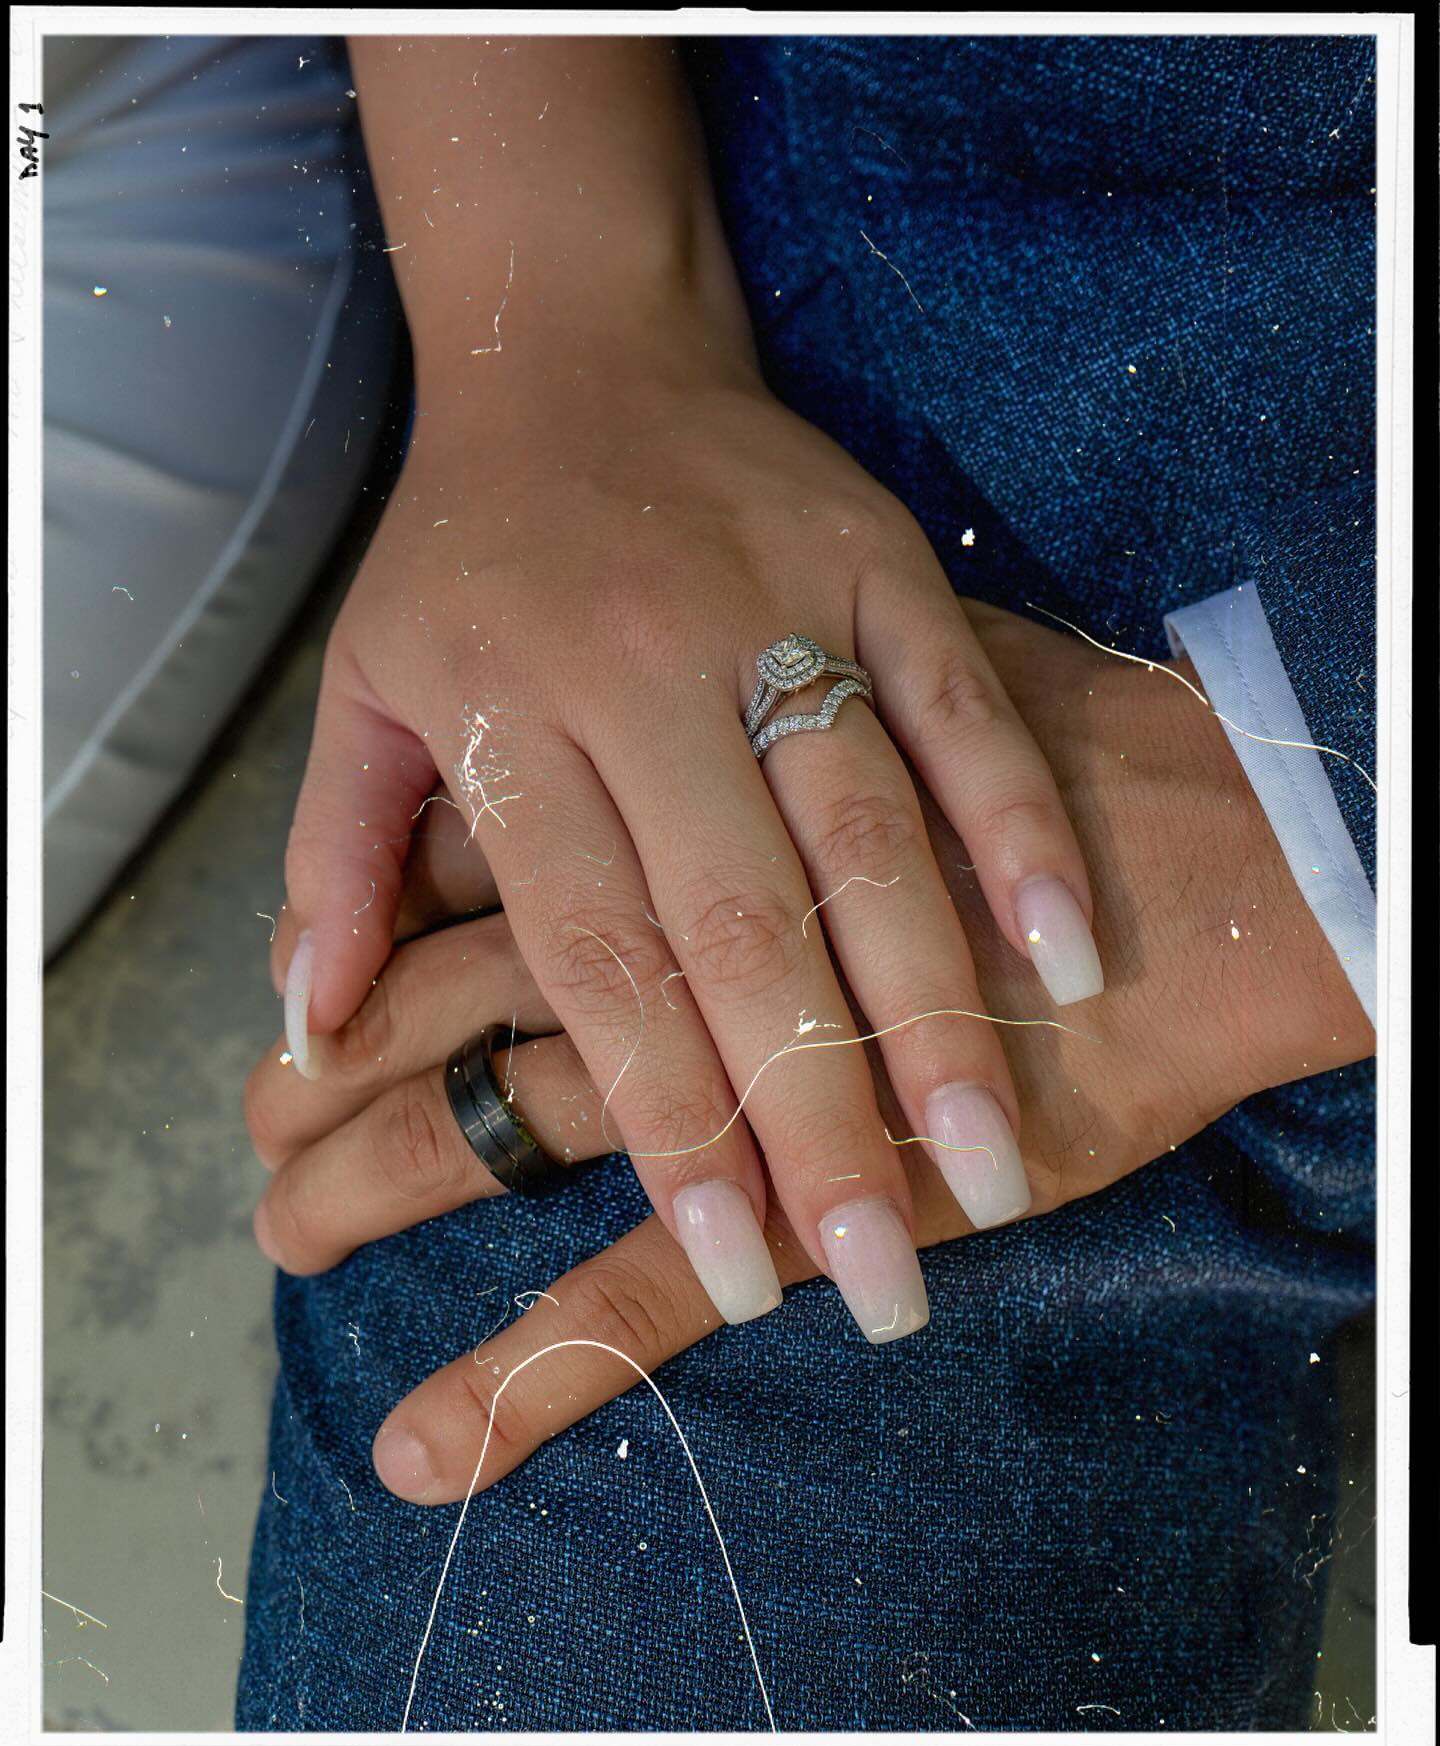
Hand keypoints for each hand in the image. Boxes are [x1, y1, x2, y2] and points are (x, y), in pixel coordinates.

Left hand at [267, 49, 1100, 1345]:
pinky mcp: (881, 565)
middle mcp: (644, 675)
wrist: (575, 344)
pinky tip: (1070, 954)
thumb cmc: (468, 551)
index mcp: (516, 717)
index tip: (730, 1267)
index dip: (667, 1118)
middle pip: (739, 929)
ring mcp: (777, 613)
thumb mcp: (363, 690)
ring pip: (863, 837)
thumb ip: (336, 861)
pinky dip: (1014, 828)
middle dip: (812, 1113)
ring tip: (983, 1166)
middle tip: (877, 1272)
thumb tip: (308, 1030)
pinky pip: (958, 710)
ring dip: (931, 1007)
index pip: (595, 956)